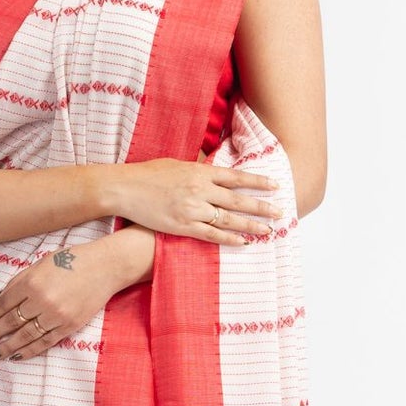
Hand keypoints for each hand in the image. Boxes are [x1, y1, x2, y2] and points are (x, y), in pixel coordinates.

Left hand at [0, 236, 139, 362]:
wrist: (104, 267)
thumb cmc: (71, 261)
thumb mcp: (40, 264)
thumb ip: (17, 281)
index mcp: (31, 282)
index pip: (3, 305)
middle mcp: (41, 300)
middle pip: (11, 322)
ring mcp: (56, 315)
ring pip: (26, 336)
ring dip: (8, 347)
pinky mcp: (69, 326)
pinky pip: (45, 342)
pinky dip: (29, 351)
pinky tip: (17, 356)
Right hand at [111, 153, 286, 243]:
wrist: (125, 188)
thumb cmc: (148, 174)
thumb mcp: (177, 162)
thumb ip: (198, 166)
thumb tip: (213, 164)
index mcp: (200, 171)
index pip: (237, 177)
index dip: (258, 182)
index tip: (276, 185)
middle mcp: (200, 190)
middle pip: (238, 200)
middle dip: (261, 207)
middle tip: (280, 213)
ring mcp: (192, 209)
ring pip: (228, 220)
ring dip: (250, 226)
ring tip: (267, 231)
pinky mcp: (182, 226)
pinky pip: (211, 235)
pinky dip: (229, 240)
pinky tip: (243, 242)